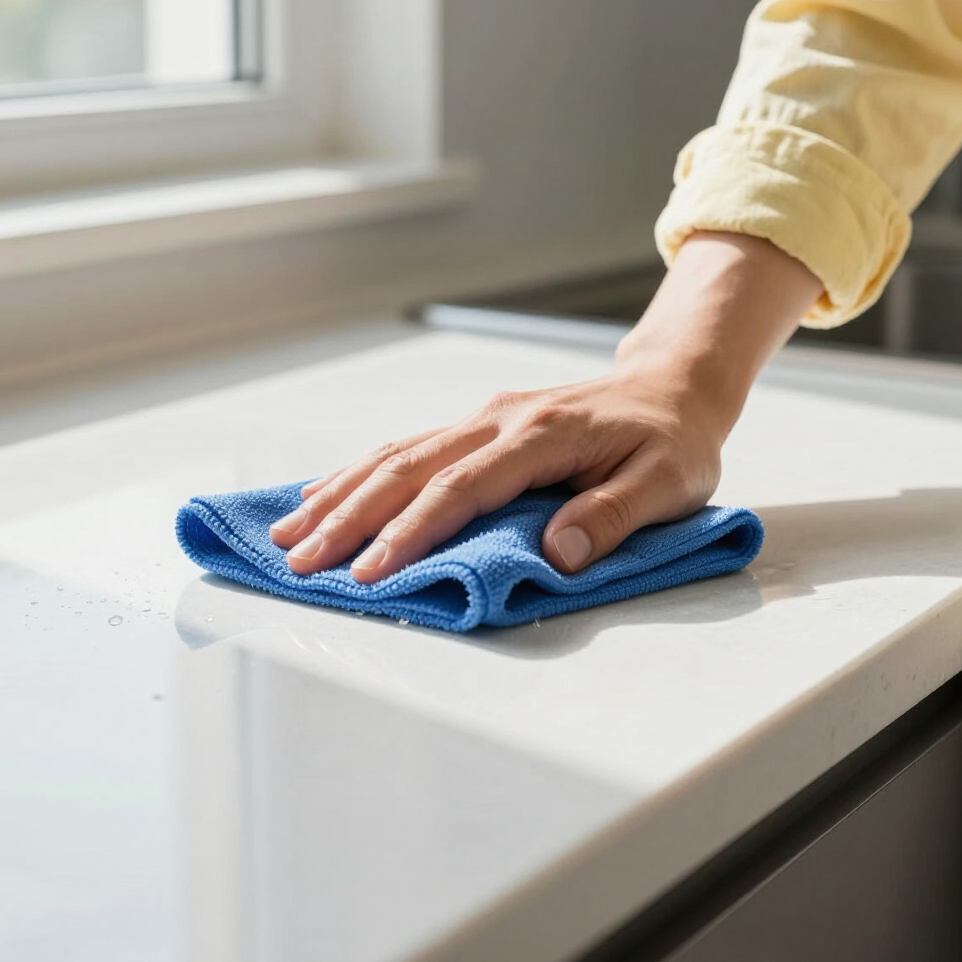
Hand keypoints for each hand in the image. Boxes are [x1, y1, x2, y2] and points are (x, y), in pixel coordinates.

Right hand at [270, 369, 726, 581]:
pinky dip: (362, 472)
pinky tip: (329, 493)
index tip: (370, 573)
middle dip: (350, 517)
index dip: (411, 531)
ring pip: (396, 452)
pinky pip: (409, 446)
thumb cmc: (672, 441)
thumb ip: (612, 516)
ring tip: (290, 531)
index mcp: (541, 436)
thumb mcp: (666, 483)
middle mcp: (499, 419)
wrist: (672, 387)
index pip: (461, 488)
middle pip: (408, 467)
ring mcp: (484, 417)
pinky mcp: (479, 423)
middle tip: (299, 560)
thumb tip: (555, 552)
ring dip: (341, 493)